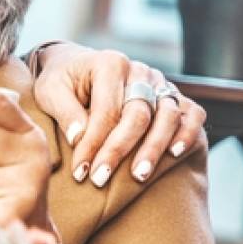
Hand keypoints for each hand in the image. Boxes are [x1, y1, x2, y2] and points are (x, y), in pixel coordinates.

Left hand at [30, 43, 207, 185]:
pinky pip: (192, 114)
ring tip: (138, 177)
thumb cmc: (63, 81)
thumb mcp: (50, 90)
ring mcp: (160, 82)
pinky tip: (174, 155)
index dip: (93, 143)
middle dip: (119, 151)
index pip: (106, 110)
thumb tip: (79, 138)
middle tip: (101, 179)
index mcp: (109, 64)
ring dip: (153, 149)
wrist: (78, 67)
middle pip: (138, 114)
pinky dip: (188, 133)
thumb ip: (65, 112)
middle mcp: (139, 71)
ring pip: (167, 116)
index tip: (81, 170)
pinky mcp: (173, 96)